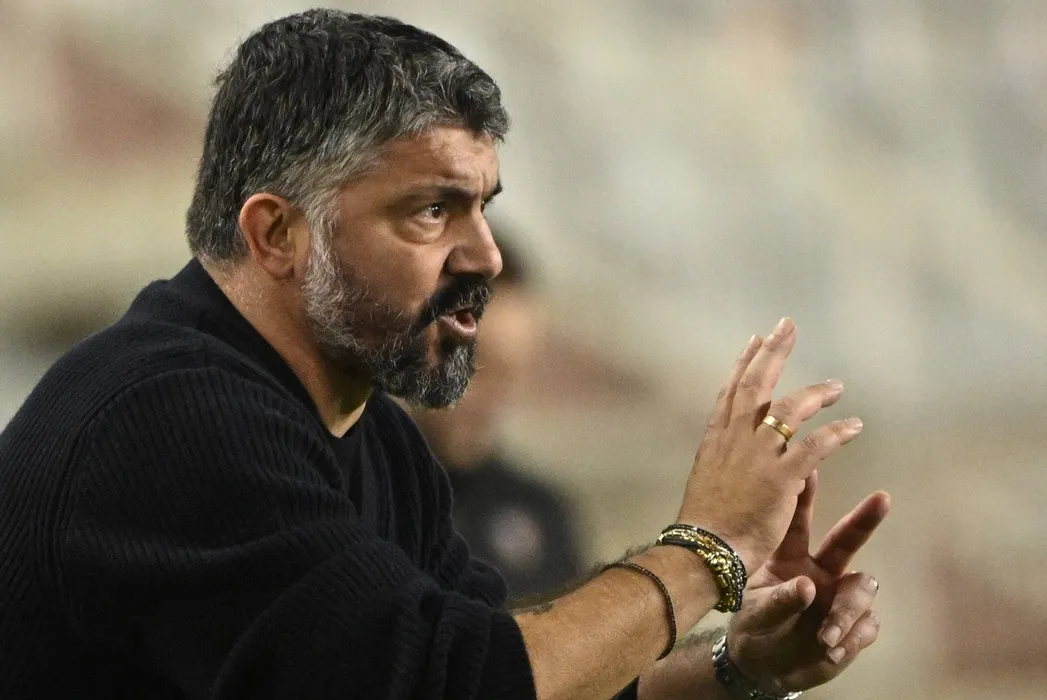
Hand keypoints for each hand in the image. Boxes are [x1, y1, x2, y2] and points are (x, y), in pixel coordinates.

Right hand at [678, 318, 863, 571]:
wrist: (703, 553)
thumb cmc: (703, 528)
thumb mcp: (706, 483)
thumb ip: (722, 463)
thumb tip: (729, 453)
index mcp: (716, 441)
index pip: (731, 392)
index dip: (744, 364)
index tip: (755, 340)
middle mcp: (735, 440)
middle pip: (755, 385)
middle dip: (773, 352)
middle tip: (787, 325)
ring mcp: (758, 457)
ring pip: (789, 409)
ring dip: (815, 394)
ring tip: (838, 388)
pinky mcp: (781, 478)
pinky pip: (814, 446)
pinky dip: (837, 434)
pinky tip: (854, 426)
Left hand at [727, 471, 890, 693]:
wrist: (763, 667)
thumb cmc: (756, 628)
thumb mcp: (758, 615)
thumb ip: (780, 601)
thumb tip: (809, 587)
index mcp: (789, 558)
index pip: (798, 522)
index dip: (805, 496)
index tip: (811, 469)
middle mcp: (819, 571)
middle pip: (847, 540)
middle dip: (865, 519)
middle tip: (882, 498)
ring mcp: (838, 597)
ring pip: (862, 588)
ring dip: (847, 611)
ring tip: (825, 637)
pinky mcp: (853, 627)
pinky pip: (866, 626)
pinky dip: (851, 639)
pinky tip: (833, 651)